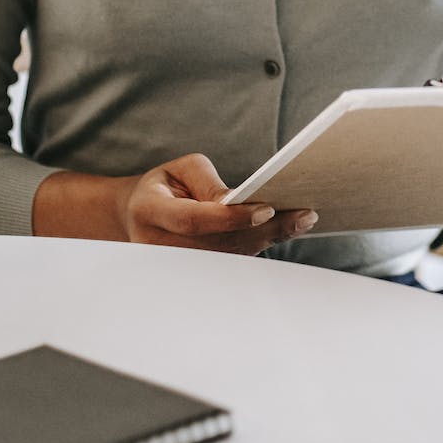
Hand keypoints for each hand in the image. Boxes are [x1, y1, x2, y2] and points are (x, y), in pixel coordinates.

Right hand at [117, 153, 317, 253]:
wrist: (138, 215)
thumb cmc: (165, 185)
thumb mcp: (182, 169)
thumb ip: (209, 182)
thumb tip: (239, 201)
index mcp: (150, 212)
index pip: (194, 220)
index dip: (231, 218)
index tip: (267, 209)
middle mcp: (159, 246)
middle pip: (219, 243)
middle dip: (264, 229)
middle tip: (303, 215)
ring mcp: (175, 267)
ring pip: (229, 257)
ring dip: (269, 239)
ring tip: (303, 220)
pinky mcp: (193, 274)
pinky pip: (230, 262)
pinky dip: (260, 246)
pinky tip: (287, 230)